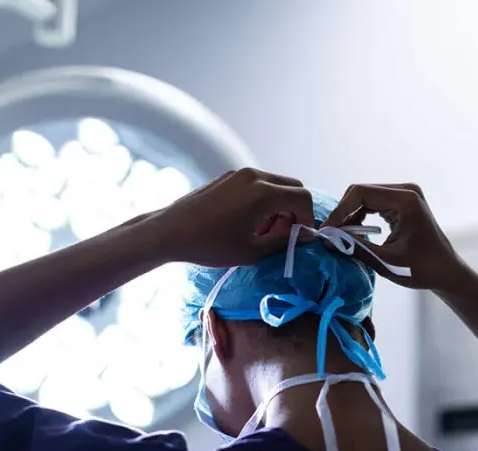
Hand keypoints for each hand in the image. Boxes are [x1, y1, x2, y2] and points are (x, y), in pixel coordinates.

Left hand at [148, 168, 315, 267]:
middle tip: (283, 234)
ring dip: (279, 206)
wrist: (170, 231)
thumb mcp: (252, 251)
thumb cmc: (210, 245)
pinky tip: (248, 222)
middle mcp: (255, 176)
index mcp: (263, 193)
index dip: (308, 219)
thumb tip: (303, 237)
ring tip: (264, 231)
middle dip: (295, 210)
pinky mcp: (228, 176)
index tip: (300, 237)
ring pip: (275, 185)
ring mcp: (239, 173)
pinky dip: (263, 200)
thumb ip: (284, 242)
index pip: (303, 198)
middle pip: (292, 187)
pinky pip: (257, 184)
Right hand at [321, 183, 459, 289]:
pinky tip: (354, 233)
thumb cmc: (421, 270)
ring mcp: (405, 195)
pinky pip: (373, 203)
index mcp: (405, 200)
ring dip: (350, 215)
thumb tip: (327, 239)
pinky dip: (360, 216)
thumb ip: (356, 247)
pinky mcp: (402, 202)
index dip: (339, 210)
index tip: (326, 230)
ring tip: (339, 236)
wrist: (445, 272)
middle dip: (342, 212)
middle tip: (329, 235)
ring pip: (365, 197)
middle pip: (361, 192)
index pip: (361, 193)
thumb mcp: (385, 261)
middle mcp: (405, 191)